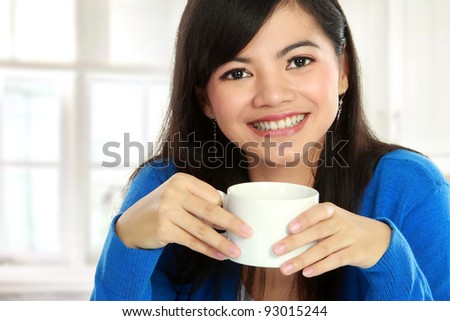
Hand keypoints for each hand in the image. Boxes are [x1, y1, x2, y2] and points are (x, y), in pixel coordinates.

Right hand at [115, 172, 251, 259]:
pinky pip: (192, 241)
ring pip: (202, 229)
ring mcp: (167, 210)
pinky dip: (208, 250)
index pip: (212, 195)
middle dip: (232, 223)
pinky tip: (219, 256)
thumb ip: (200, 202)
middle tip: (248, 232)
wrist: (132, 224)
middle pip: (210, 211)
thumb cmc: (162, 208)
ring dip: (222, 242)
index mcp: (182, 180)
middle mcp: (174, 192)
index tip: (239, 221)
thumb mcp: (179, 197)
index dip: (226, 209)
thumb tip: (230, 217)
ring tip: (236, 252)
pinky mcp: (163, 228)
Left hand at [272, 202, 391, 276]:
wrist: (380, 238)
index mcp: (332, 210)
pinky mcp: (356, 253)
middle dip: (295, 242)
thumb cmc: (345, 228)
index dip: (304, 219)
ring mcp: (350, 238)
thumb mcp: (333, 219)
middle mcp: (341, 222)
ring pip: (323, 249)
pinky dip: (320, 267)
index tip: (289, 227)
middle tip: (276, 250)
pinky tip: (306, 273)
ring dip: (302, 259)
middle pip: (317, 232)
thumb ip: (313, 224)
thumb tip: (280, 238)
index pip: (318, 212)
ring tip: (284, 268)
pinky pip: (335, 261)